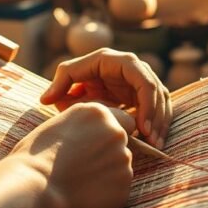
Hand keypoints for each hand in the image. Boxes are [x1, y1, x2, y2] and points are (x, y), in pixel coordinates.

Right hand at [10, 103, 135, 207]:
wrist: (33, 189)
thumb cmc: (34, 158)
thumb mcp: (57, 126)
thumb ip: (82, 127)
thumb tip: (88, 133)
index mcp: (99, 113)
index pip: (122, 119)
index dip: (108, 134)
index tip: (93, 145)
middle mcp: (116, 133)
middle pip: (122, 144)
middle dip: (108, 155)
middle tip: (82, 168)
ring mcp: (123, 161)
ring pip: (120, 168)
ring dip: (106, 176)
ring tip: (78, 184)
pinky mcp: (124, 187)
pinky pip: (118, 191)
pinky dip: (106, 196)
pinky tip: (83, 198)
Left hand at [40, 48, 172, 148]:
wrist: (82, 84)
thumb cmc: (75, 77)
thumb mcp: (68, 74)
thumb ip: (59, 84)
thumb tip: (45, 100)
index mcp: (121, 62)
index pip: (144, 80)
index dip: (147, 104)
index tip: (142, 128)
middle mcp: (137, 69)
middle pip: (157, 92)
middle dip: (157, 117)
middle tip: (152, 140)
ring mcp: (143, 82)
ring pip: (162, 101)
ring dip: (162, 123)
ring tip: (157, 145)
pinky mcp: (145, 95)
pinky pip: (159, 109)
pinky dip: (159, 125)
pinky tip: (155, 143)